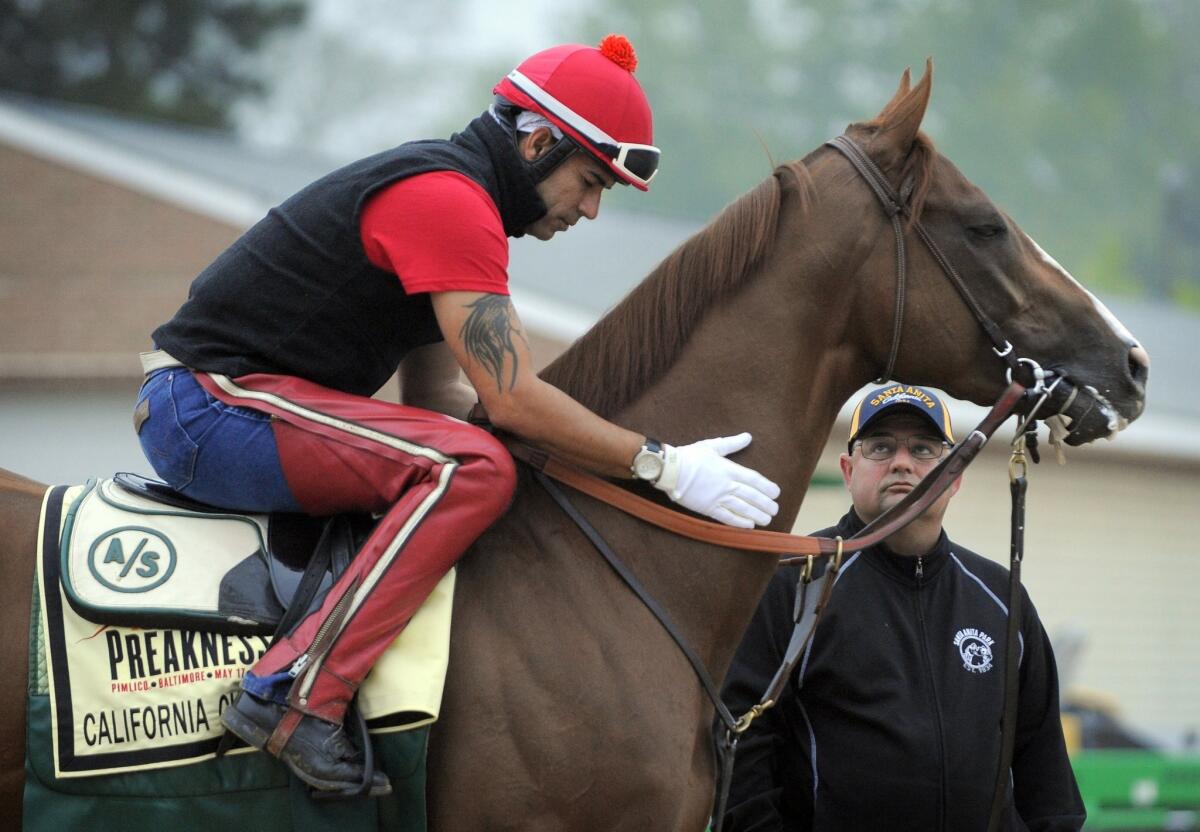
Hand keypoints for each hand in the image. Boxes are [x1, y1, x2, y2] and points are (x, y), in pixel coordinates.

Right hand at [654, 433, 779, 527]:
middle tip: (775, 509)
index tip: (776, 493)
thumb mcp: (712, 446)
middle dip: (765, 504)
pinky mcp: (708, 508)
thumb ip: (732, 443)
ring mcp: (718, 498)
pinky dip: (739, 522)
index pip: (754, 479)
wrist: (670, 470)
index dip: (767, 487)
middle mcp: (727, 485)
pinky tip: (749, 525)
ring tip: (767, 520)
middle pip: (751, 496)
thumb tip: (748, 437)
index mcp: (729, 469)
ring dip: (757, 515)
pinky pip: (727, 517)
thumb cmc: (690, 456)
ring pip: (742, 508)